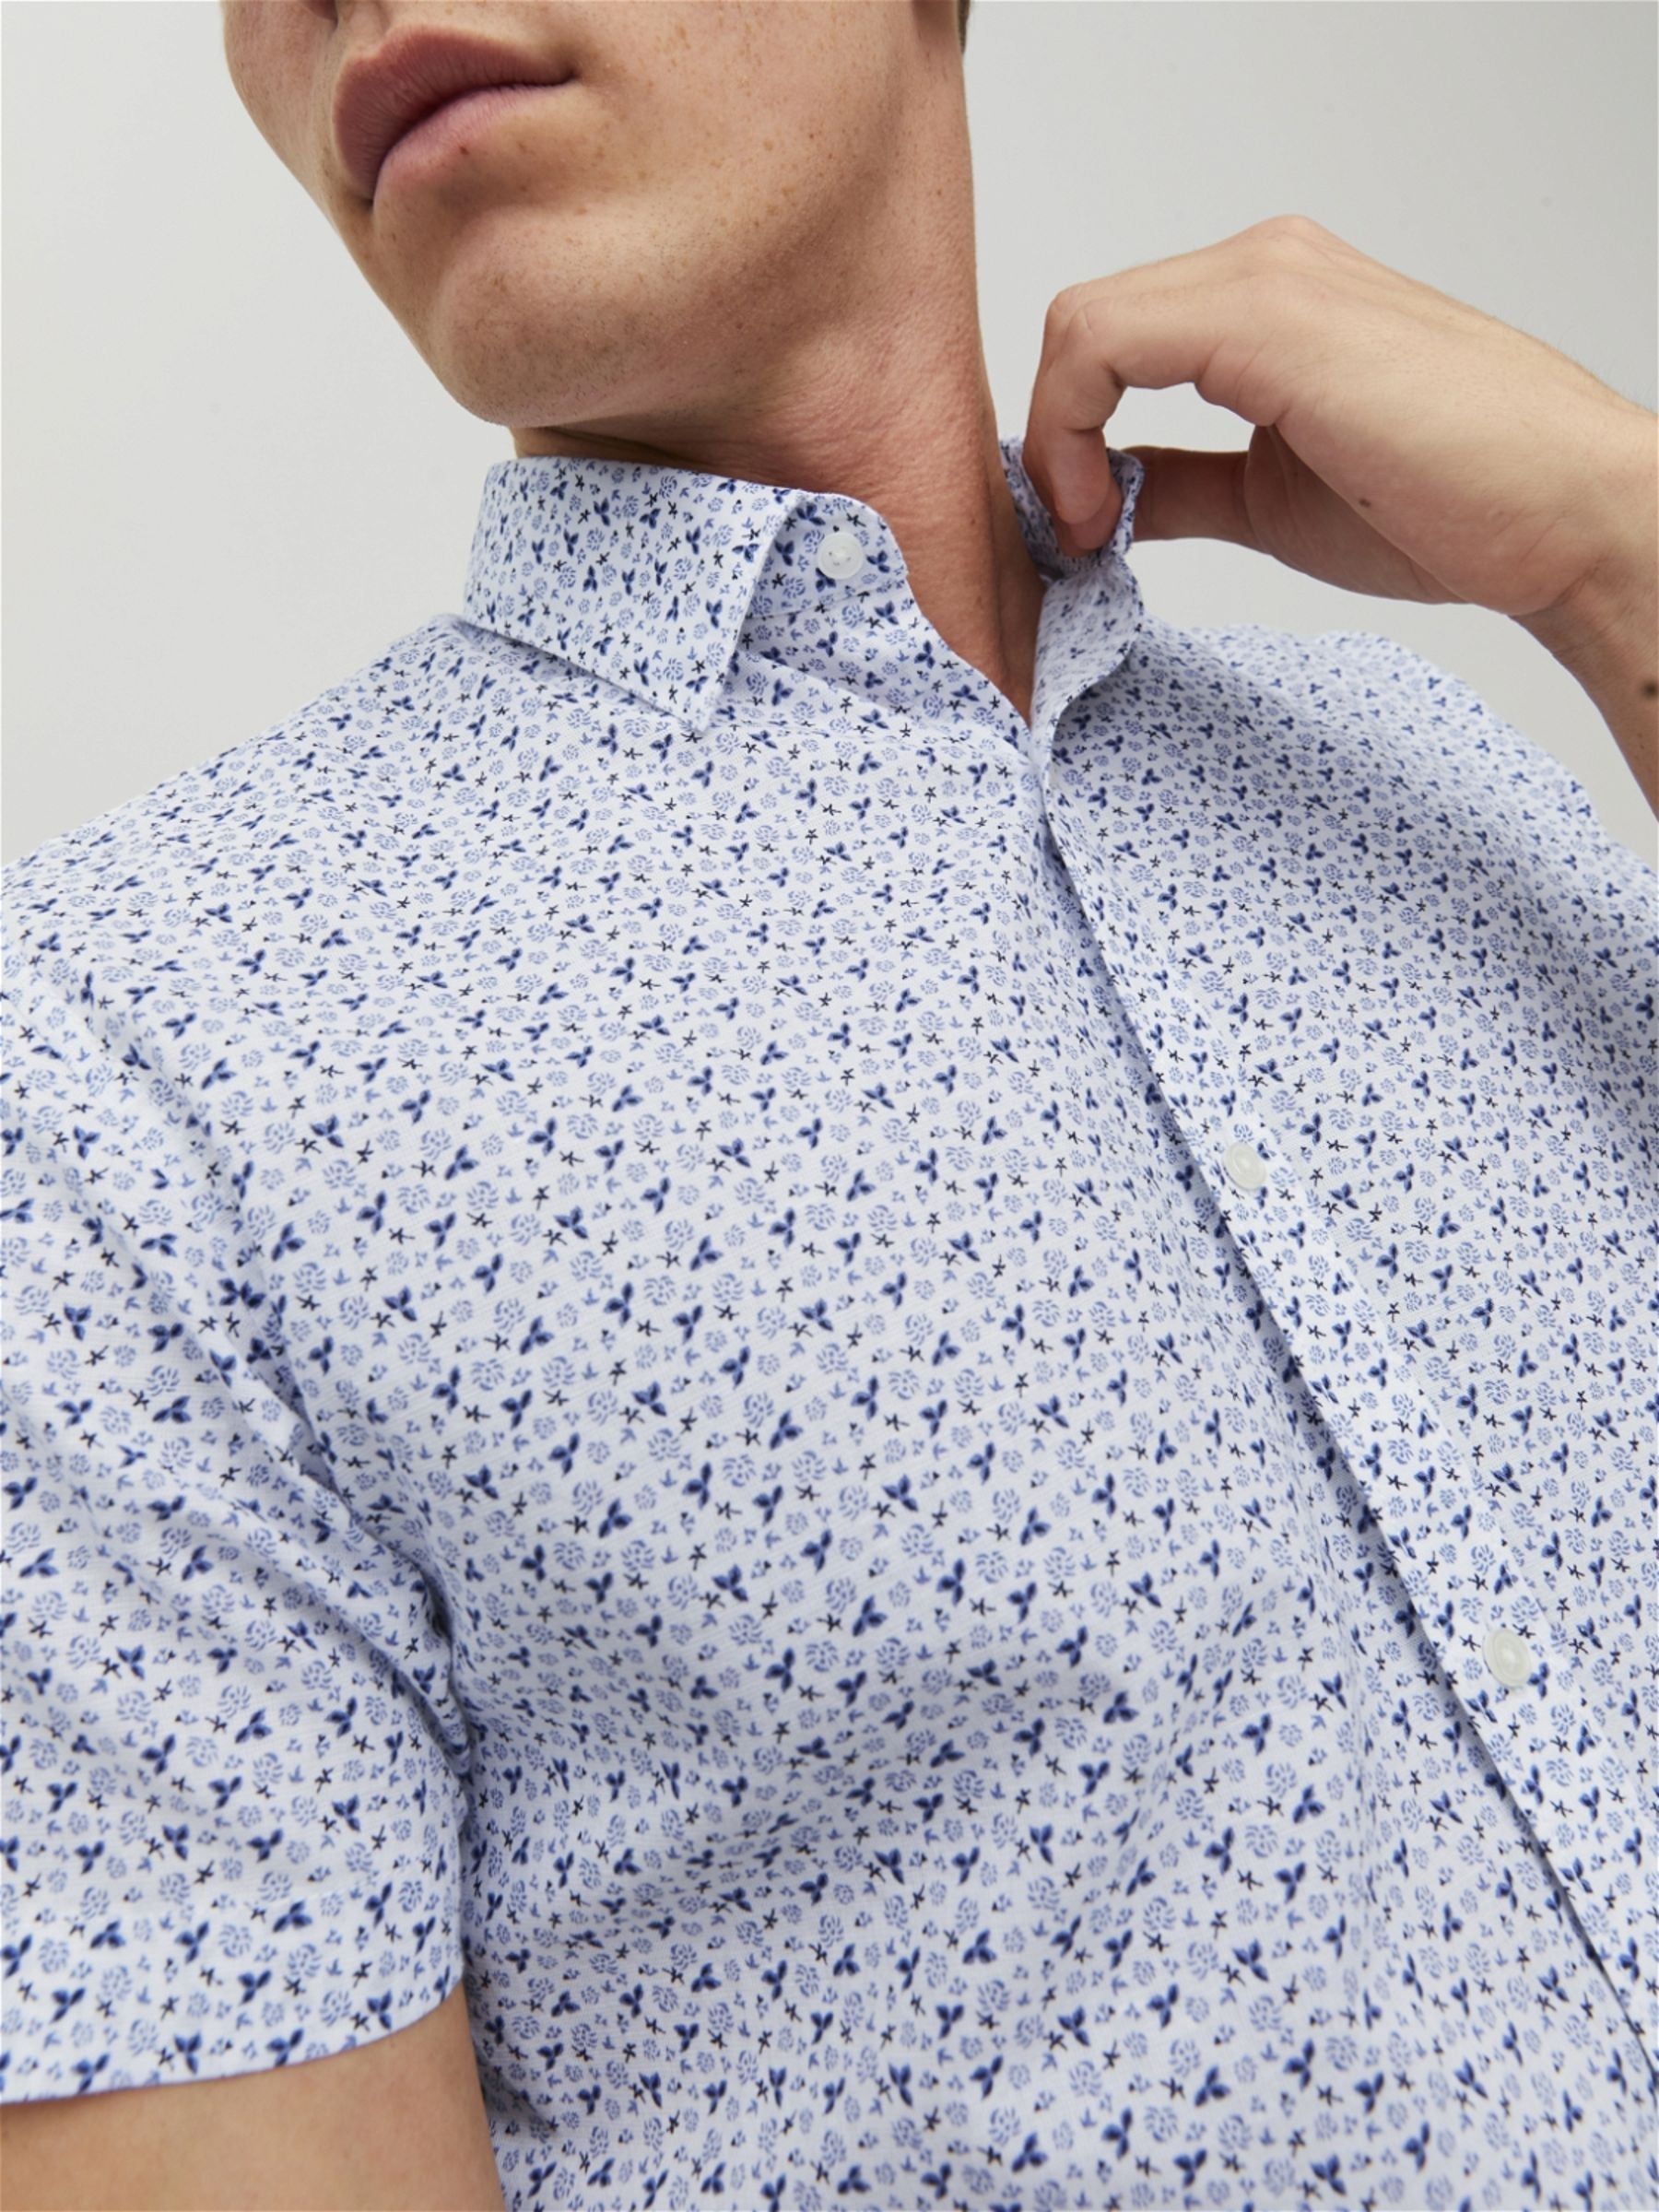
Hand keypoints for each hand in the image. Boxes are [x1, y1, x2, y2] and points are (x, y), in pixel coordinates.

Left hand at [1022, 214, 1653, 630]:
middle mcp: (1264, 268)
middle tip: (1075, 535)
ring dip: (1055, 436)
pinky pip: (1103, 339)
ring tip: (1089, 527)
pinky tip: (1104, 508)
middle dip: (1050, 437)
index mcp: (1271, 299)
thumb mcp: (1273, 499)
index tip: (1083, 529)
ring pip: (1083, 323)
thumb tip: (1113, 496)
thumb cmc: (1454, 506)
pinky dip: (1069, 427)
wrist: (1558, 516)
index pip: (1113, 337)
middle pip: (1087, 324)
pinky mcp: (1265, 316)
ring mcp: (1266, 279)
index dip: (1065, 433)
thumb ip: (1187, 484)